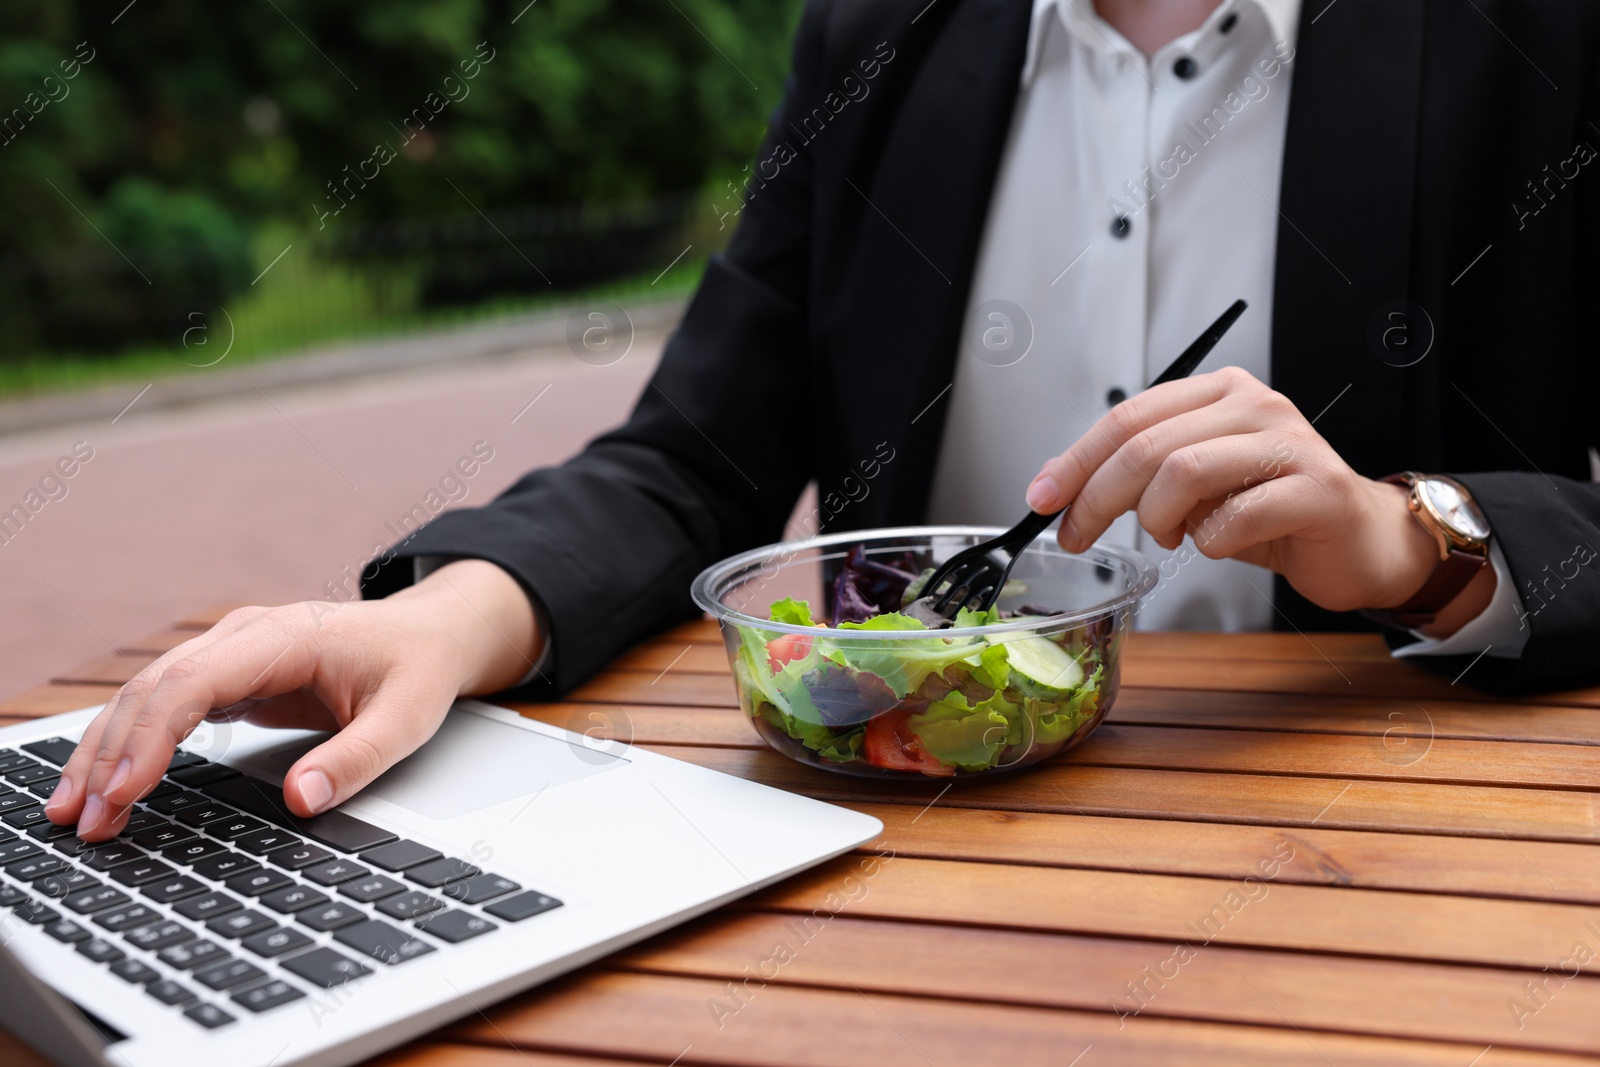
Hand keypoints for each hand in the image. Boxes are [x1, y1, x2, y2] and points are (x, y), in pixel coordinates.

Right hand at [46, 560, 542, 840]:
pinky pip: (165, 704)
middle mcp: (245, 636)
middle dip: (112, 754)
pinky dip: (129, 742)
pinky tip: (105, 783)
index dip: (152, 737)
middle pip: (154, 688)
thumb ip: (358, 758)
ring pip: (147, 694)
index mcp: (285, 637)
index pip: (195, 682)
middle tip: (84, 822)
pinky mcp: (228, 673)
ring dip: (107, 750)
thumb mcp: (408, 717)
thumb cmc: (417, 668)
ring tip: (72, 812)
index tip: (124, 792)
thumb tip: (303, 799)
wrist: (429, 633)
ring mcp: (231, 651)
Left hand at [1023, 366, 1494, 627]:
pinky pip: (1235, 517)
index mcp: (1217, 393)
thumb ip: (1139, 476)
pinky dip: (1209, 541)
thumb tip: (1063, 491)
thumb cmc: (1270, 510)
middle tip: (1078, 536)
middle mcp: (1253, 405)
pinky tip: (1218, 544)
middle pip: (1148, 446)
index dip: (1075, 461)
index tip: (1041, 499)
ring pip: (1184, 472)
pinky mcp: (1317, 489)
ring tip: (1167, 535)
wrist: (1357, 539)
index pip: (1128, 417)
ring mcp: (1290, 443)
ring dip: (1156, 517)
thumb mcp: (1194, 486)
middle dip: (1097, 498)